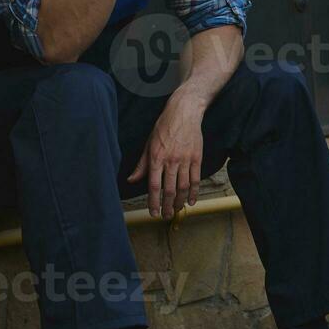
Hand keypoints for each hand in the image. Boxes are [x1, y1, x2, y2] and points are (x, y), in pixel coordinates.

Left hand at [127, 92, 204, 218]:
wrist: (184, 112)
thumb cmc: (164, 126)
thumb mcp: (148, 144)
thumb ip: (141, 164)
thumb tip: (131, 180)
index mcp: (156, 157)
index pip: (154, 185)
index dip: (153, 201)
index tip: (153, 213)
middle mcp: (171, 160)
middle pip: (170, 190)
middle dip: (167, 206)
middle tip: (166, 216)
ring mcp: (186, 159)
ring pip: (183, 187)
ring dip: (180, 202)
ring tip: (177, 210)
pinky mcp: (197, 158)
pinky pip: (196, 179)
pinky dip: (194, 192)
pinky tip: (191, 201)